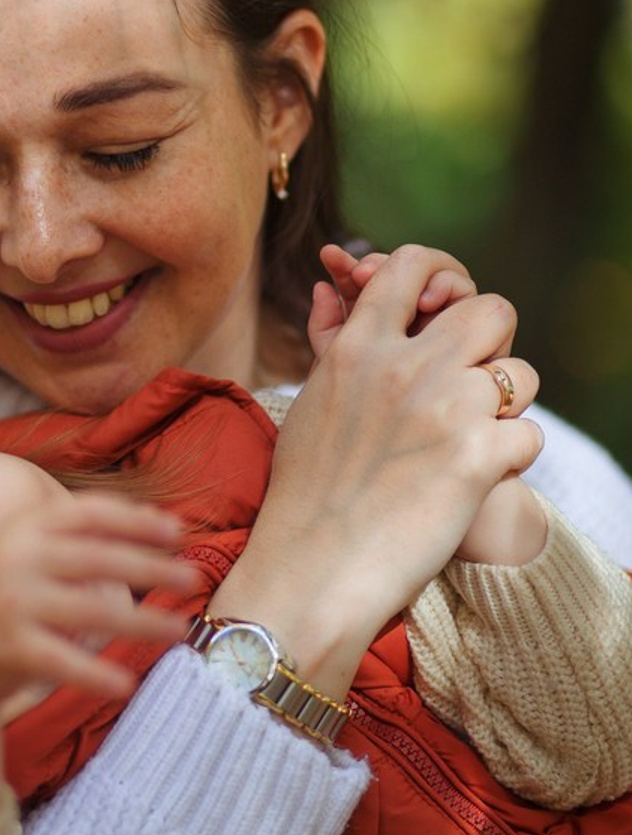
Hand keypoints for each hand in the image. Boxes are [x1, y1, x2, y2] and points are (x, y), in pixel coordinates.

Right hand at [0, 495, 193, 817]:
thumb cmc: (9, 598)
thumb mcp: (30, 553)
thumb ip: (78, 538)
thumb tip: (158, 524)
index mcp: (26, 527)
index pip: (90, 512)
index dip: (136, 519)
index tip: (177, 531)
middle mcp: (17, 557)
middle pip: (98, 558)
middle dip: (151, 566)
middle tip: (194, 577)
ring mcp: (12, 601)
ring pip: (92, 609)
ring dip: (143, 621)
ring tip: (178, 629)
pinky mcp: (9, 646)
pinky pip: (63, 661)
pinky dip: (96, 674)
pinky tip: (127, 684)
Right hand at [213, 244, 542, 703]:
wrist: (312, 568)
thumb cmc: (304, 490)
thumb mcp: (311, 402)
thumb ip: (332, 340)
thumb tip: (334, 284)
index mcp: (359, 350)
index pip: (411, 266)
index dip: (442, 272)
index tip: (444, 302)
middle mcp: (404, 368)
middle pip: (490, 309)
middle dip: (492, 343)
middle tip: (471, 381)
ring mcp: (445, 411)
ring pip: (522, 373)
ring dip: (506, 407)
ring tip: (472, 439)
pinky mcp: (479, 460)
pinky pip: (530, 436)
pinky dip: (511, 461)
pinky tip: (474, 481)